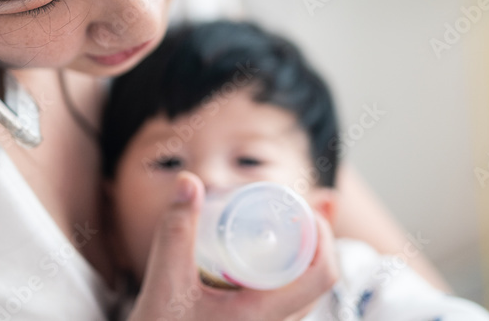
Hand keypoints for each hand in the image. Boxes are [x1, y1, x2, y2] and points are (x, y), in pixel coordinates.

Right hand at [127, 172, 338, 320]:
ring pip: (303, 293)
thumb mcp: (165, 282)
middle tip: (290, 209)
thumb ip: (175, 231)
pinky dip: (285, 274)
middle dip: (313, 239)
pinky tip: (263, 256)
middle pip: (319, 280)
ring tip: (280, 227)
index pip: (322, 276)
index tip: (304, 208)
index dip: (323, 236)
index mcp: (263, 316)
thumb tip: (189, 181)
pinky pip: (286, 302)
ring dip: (300, 257)